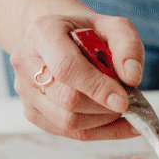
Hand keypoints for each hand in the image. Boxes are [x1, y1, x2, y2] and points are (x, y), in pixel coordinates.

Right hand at [10, 14, 144, 139]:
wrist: (61, 38)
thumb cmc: (87, 32)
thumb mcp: (113, 26)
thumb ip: (128, 45)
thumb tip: (132, 77)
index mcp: (43, 32)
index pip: (67, 67)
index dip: (97, 87)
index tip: (124, 100)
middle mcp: (27, 63)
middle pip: (68, 99)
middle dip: (105, 106)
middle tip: (130, 101)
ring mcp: (26, 91)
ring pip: (67, 121)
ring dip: (103, 120)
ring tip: (122, 107)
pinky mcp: (32, 112)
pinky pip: (68, 132)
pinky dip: (99, 131)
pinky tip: (118, 122)